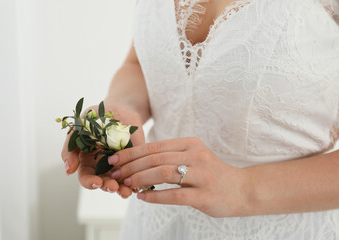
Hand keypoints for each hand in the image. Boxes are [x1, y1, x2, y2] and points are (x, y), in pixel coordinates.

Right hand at [61, 100, 145, 198]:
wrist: (120, 107)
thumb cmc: (95, 118)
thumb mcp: (79, 128)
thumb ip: (70, 148)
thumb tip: (68, 171)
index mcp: (87, 161)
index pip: (86, 177)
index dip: (90, 182)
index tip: (97, 182)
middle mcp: (102, 167)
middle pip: (103, 183)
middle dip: (107, 187)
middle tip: (113, 187)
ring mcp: (118, 166)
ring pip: (118, 183)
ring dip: (121, 189)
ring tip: (125, 191)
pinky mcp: (133, 163)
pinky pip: (134, 175)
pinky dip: (135, 182)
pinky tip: (137, 186)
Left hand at [108, 137, 251, 216]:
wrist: (242, 189)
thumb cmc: (211, 174)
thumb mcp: (193, 157)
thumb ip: (170, 157)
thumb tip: (136, 163)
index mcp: (190, 144)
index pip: (154, 146)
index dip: (131, 153)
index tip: (113, 160)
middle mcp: (196, 155)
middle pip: (155, 158)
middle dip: (130, 166)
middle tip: (114, 174)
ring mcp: (201, 175)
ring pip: (163, 173)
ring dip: (140, 179)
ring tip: (126, 185)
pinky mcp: (204, 195)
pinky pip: (174, 195)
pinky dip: (155, 196)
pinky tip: (142, 198)